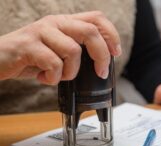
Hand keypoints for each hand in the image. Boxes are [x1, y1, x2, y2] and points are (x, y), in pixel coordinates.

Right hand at [0, 11, 120, 84]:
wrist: (1, 58)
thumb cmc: (32, 57)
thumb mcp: (58, 51)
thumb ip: (76, 51)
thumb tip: (99, 63)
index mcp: (65, 23)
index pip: (96, 19)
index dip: (111, 35)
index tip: (116, 53)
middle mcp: (56, 23)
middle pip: (90, 32)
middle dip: (101, 56)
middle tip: (100, 73)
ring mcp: (42, 32)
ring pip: (72, 51)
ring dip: (70, 72)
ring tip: (58, 76)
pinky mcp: (29, 45)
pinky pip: (53, 64)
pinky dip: (53, 78)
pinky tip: (44, 78)